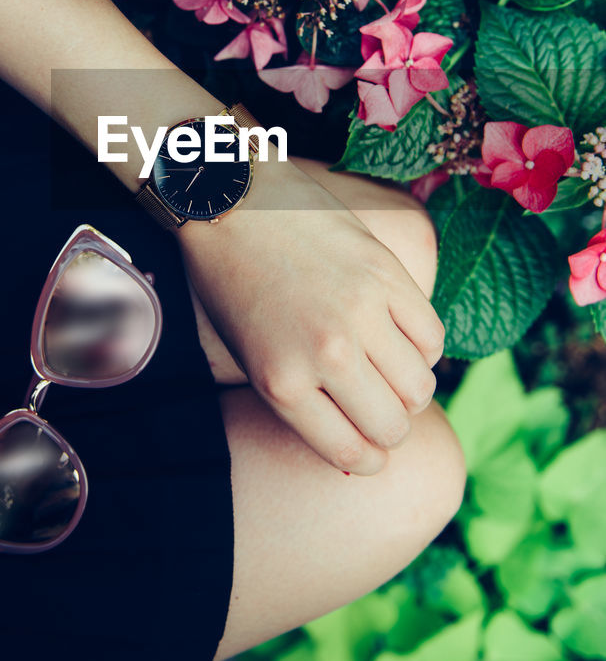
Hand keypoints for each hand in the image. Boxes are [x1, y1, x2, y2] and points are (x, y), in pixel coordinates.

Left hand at [177, 158, 444, 474]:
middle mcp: (326, 356)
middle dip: (389, 427)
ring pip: (421, 387)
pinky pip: (432, 336)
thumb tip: (355, 445)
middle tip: (378, 406)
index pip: (353, 455)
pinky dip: (423, 346)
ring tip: (390, 369)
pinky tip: (400, 335)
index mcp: (282, 385)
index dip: (369, 459)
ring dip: (410, 387)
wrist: (228, 201)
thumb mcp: (246, 357)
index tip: (369, 448)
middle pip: (393, 427)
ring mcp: (361, 313)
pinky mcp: (386, 274)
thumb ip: (298, 404)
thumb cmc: (229, 282)